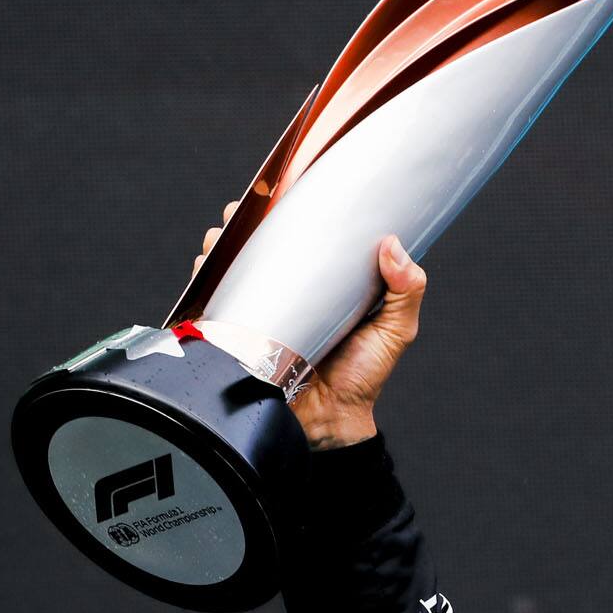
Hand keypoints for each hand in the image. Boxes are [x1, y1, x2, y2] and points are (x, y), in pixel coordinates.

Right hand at [195, 200, 427, 450]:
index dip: (287, 208)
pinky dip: (206, 277)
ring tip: (223, 236)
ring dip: (221, 244)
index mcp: (325, 280)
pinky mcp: (238, 331)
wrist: (330, 424)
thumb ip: (406, 291)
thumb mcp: (395, 330)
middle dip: (244, 221)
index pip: (303, 235)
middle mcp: (290, 289)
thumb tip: (393, 245)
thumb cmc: (364, 376)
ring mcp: (261, 308)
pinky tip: (207, 266)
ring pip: (232, 264)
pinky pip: (214, 297)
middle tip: (242, 213)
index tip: (279, 188)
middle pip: (260, 243)